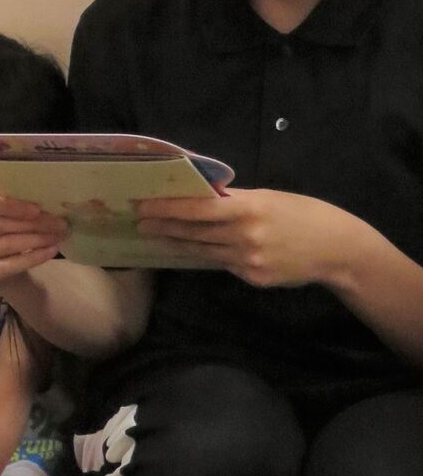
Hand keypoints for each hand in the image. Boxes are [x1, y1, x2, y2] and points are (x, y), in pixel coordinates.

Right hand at [0, 188, 67, 288]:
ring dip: (38, 240)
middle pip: (0, 225)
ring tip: (58, 235)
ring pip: (7, 245)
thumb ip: (6, 195)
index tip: (39, 209)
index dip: (14, 206)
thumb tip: (33, 184)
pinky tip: (50, 251)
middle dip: (34, 224)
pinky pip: (8, 265)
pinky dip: (33, 258)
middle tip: (60, 223)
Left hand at [135, 188, 356, 287]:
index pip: (198, 208)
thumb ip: (235, 200)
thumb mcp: (268, 197)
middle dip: (163, 226)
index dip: (168, 208)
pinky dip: (204, 255)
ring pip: (202, 250)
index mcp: (249, 208)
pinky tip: (188, 249)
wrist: (336, 248)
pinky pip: (222, 264)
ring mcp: (248, 260)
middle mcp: (246, 236)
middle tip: (140, 221)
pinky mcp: (252, 278)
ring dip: (177, 242)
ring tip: (157, 235)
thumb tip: (200, 197)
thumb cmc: (301, 213)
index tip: (144, 205)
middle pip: (194, 231)